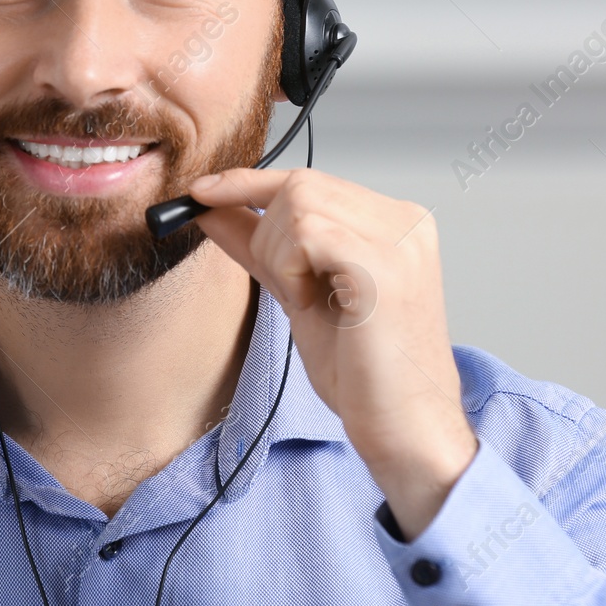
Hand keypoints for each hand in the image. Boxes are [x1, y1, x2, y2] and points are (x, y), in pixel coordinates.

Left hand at [190, 168, 477, 537]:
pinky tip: (313, 303)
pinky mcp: (385, 262)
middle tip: (286, 288)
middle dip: (266, 235)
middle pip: (299, 184)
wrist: (403, 426)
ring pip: (298, 203)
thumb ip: (260, 246)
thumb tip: (211, 209)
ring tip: (308, 300)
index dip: (248, 182)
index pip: (310, 179)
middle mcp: (403, 219)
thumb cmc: (363, 371)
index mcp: (391, 222)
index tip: (202, 191)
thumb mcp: (297, 293)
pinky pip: (308, 232)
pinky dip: (292, 268)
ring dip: (280, 256)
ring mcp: (400, 237)